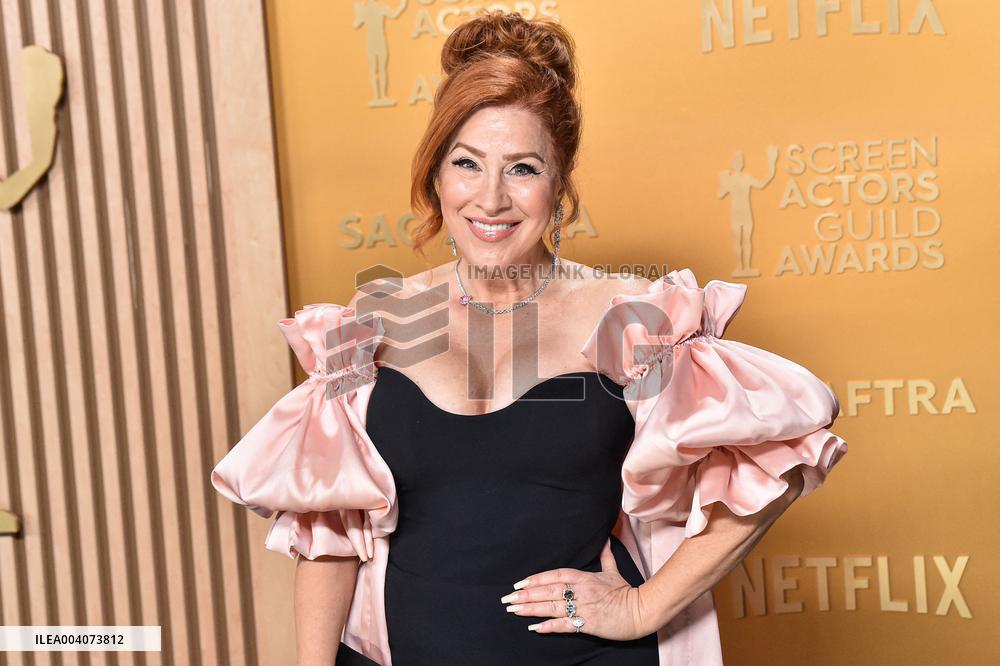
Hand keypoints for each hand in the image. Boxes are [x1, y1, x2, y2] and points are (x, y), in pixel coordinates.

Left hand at [500, 538, 653, 640]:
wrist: (640, 611)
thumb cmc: (625, 591)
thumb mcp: (613, 571)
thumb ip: (605, 555)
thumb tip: (606, 538)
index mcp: (584, 577)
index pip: (554, 575)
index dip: (536, 579)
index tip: (519, 584)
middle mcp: (581, 591)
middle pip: (548, 591)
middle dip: (526, 595)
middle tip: (507, 599)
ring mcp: (583, 607)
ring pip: (552, 607)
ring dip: (532, 609)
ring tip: (514, 611)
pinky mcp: (588, 623)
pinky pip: (565, 625)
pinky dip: (549, 627)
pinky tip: (534, 628)